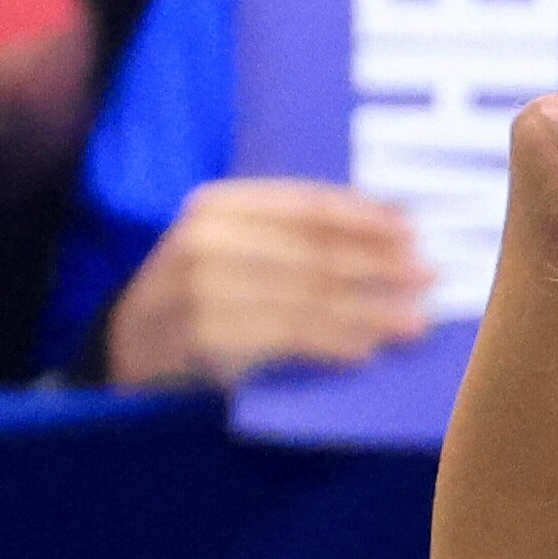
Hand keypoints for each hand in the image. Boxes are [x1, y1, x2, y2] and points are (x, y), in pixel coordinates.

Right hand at [104, 179, 437, 389]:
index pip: (308, 204)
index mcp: (218, 205)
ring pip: (309, 296)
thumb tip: (389, 241)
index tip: (414, 230)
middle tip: (431, 277)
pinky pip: (288, 336)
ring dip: (371, 311)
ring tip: (416, 322)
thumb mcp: (230, 251)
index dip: (367, 216)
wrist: (126, 353)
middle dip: (381, 265)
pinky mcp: (207, 336)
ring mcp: (203, 287)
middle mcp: (208, 237)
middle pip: (316, 250)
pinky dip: (335, 342)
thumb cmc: (197, 299)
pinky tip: (368, 348)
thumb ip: (288, 240)